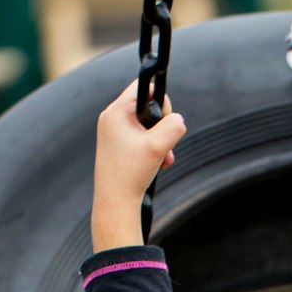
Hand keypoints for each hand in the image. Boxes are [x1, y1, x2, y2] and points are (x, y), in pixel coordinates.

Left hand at [91, 77, 186, 250]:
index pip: (143, 87)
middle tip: (166, 145)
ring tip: (162, 159)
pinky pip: (140, 139)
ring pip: (146, 126)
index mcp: (116, 112)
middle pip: (147, 107)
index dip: (161, 100)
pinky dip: (152, 149)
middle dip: (162, 126)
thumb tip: (179, 121)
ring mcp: (113, 133)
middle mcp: (112, 119)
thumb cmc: (131, 174)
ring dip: (160, 140)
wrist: (115, 203)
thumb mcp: (158, 147)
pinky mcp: (117, 147)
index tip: (166, 121)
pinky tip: (157, 164)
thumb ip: (173, 127)